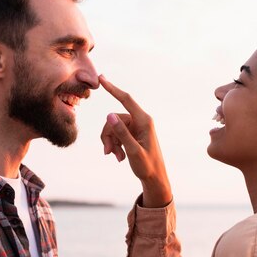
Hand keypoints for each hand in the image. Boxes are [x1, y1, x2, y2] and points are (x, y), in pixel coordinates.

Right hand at [99, 75, 171, 206]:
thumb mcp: (133, 150)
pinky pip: (116, 134)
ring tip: (116, 157)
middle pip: (114, 119)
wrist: (154, 178)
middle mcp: (140, 121)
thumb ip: (121, 132)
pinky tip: (120, 157)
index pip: (125, 99)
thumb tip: (109, 114)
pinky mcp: (132, 133)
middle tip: (107, 152)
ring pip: (113, 127)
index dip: (112, 88)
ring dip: (111, 142)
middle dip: (108, 135)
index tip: (101, 78)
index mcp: (144, 121)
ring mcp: (136, 127)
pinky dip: (115, 145)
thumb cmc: (147, 166)